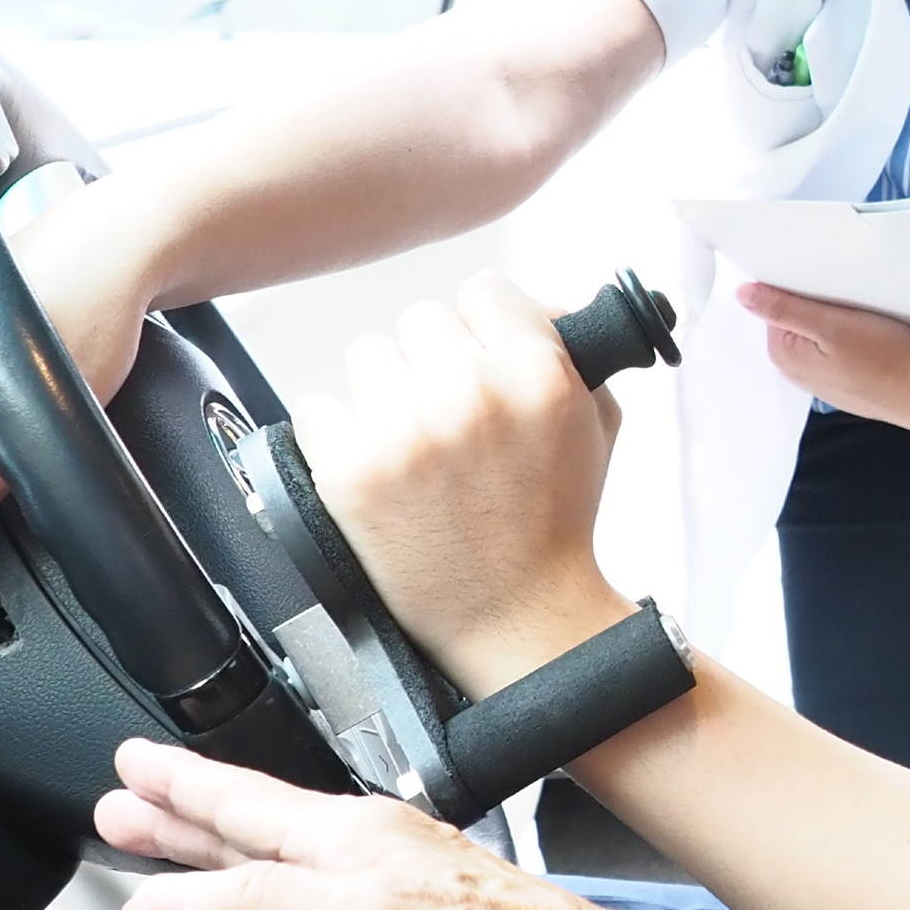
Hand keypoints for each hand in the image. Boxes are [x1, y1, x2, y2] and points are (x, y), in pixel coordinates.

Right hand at [104, 739, 680, 909]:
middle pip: (247, 844)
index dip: (181, 785)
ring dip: (212, 907)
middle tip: (118, 814)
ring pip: (273, 908)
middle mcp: (362, 871)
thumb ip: (262, 906)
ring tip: (155, 901)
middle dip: (181, 830)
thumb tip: (169, 903)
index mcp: (352, 839)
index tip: (128, 764)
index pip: (243, 801)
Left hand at [294, 274, 624, 696]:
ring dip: (382, 395)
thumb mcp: (593, 423)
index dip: (482, 328)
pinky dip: (335, 436)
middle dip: (431, 364)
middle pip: (420, 320)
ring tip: (409, 445)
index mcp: (537, 372)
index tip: (478, 361)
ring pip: (367, 357)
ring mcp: (407, 430)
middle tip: (445, 414)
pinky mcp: (351, 471)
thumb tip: (532, 303)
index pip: (483, 292)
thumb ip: (568, 352)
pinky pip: (316, 409)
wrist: (518, 617)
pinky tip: (370, 466)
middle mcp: (471, 392)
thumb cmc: (555, 522)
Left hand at [740, 283, 909, 435]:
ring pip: (819, 335)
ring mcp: (821, 379)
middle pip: (796, 321)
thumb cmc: (882, 356)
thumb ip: (783, 308)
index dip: (799, 291)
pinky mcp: (844, 381)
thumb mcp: (830, 324)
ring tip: (862, 318)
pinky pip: (836, 350)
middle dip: (816, 306)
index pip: (775, 306)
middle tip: (847, 302)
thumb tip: (743, 293)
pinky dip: (849, 338)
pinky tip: (869, 336)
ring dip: (835, 321)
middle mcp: (796, 371)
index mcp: (784, 354)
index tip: (825, 288)